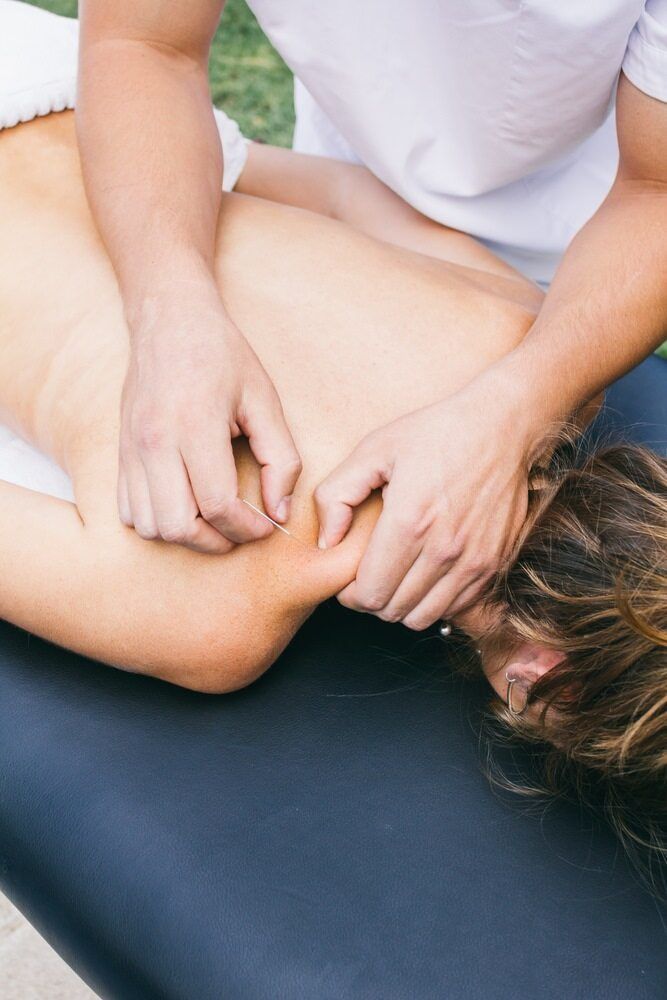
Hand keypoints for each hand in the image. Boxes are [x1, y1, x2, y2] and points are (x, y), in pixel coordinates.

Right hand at [118, 281, 301, 551]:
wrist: (169, 320)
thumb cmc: (222, 356)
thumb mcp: (265, 400)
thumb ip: (282, 458)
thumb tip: (279, 511)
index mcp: (195, 425)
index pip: (217, 504)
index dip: (247, 528)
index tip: (265, 525)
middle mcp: (155, 442)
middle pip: (177, 525)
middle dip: (216, 541)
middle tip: (239, 529)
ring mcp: (131, 450)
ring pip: (150, 526)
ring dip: (185, 535)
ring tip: (213, 520)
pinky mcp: (120, 453)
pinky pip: (129, 511)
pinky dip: (157, 522)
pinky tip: (184, 506)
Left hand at [314, 374, 532, 628]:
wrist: (503, 427)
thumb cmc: (435, 434)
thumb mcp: (373, 450)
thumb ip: (336, 495)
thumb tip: (327, 542)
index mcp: (409, 522)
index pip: (370, 594)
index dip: (351, 594)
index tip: (350, 579)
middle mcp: (444, 549)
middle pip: (394, 610)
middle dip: (374, 600)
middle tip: (370, 578)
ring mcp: (474, 560)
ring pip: (424, 616)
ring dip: (404, 605)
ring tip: (397, 579)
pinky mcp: (495, 563)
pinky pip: (456, 608)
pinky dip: (435, 601)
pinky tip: (427, 574)